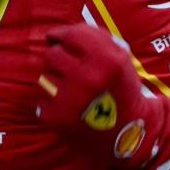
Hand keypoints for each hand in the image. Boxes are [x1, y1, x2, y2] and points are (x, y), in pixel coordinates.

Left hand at [36, 24, 162, 169]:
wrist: (127, 135)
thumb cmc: (120, 90)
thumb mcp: (120, 58)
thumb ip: (93, 38)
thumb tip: (54, 35)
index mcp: (107, 59)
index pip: (71, 35)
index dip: (63, 36)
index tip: (60, 40)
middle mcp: (88, 78)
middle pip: (52, 54)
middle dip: (60, 61)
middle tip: (74, 73)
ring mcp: (70, 99)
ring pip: (44, 76)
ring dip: (55, 81)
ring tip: (75, 93)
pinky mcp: (56, 118)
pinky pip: (41, 99)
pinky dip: (52, 103)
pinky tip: (70, 109)